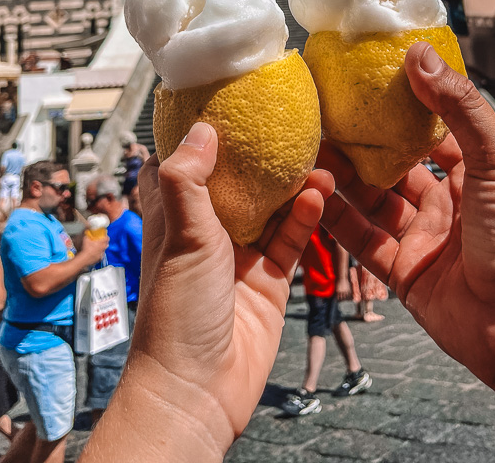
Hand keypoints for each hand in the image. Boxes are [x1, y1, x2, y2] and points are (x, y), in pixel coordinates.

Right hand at [80, 233, 108, 265]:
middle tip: (101, 242)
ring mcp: (101, 254)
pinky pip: (101, 256)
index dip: (106, 237)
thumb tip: (87, 233)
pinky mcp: (99, 259)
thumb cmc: (86, 248)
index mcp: (101, 242)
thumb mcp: (85, 239)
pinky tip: (95, 255)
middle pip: (107, 244)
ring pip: (104, 251)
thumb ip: (87, 235)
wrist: (84, 258)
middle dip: (105, 243)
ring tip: (97, 249)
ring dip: (102, 249)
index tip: (105, 236)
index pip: (107, 238)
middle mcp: (102, 248)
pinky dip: (99, 255)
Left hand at [118, 122, 332, 452]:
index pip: (178, 167)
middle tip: (286, 123)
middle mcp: (206, 234)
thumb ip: (189, 182)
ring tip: (316, 155)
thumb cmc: (175, 316)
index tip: (218, 103)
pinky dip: (306, 216)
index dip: (193, 137)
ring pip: (270, 207)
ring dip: (291, 183)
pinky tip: (319, 193)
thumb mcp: (180, 237)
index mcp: (174, 219)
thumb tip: (202, 128)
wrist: (200, 390)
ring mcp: (240, 257)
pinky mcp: (269, 280)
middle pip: (234, 183)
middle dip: (257, 155)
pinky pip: (292, 239)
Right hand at [319, 42, 494, 393]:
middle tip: (325, 118)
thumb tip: (421, 54)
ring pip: (373, 203)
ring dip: (343, 180)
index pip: (432, 132)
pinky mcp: (406, 275)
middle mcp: (449, 204)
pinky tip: (314, 198)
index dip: (401, 110)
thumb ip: (458, 106)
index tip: (367, 85)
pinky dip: (338, 221)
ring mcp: (425, 240)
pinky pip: (363, 243)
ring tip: (311, 152)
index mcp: (477, 173)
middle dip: (362, 146)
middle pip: (395, 168)